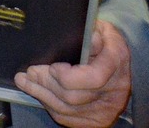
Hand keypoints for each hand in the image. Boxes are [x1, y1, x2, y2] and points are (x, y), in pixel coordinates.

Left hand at [15, 20, 130, 127]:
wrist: (122, 67)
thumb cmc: (108, 45)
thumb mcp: (104, 30)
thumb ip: (92, 31)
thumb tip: (87, 36)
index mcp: (117, 64)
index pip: (93, 78)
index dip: (68, 76)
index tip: (52, 67)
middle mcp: (113, 92)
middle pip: (73, 96)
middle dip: (46, 83)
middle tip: (30, 72)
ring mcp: (104, 111)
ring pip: (65, 109)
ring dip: (41, 94)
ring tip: (26, 81)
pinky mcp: (94, 121)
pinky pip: (66, 117)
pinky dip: (49, 105)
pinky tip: (39, 93)